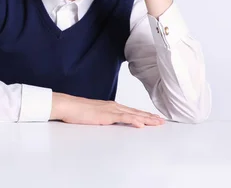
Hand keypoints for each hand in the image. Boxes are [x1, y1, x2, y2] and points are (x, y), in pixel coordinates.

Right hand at [50, 92, 165, 127]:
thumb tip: (109, 121)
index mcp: (111, 106)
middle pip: (136, 112)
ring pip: (133, 114)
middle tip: (161, 121)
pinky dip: (134, 120)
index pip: (131, 111)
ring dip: (146, 119)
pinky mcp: (107, 115)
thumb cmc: (77, 110)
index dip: (143, 114)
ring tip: (157, 122)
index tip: (153, 118)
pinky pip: (123, 118)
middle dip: (150, 117)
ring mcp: (111, 110)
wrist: (68, 105)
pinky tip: (141, 124)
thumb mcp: (94, 115)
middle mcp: (114, 106)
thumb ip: (103, 117)